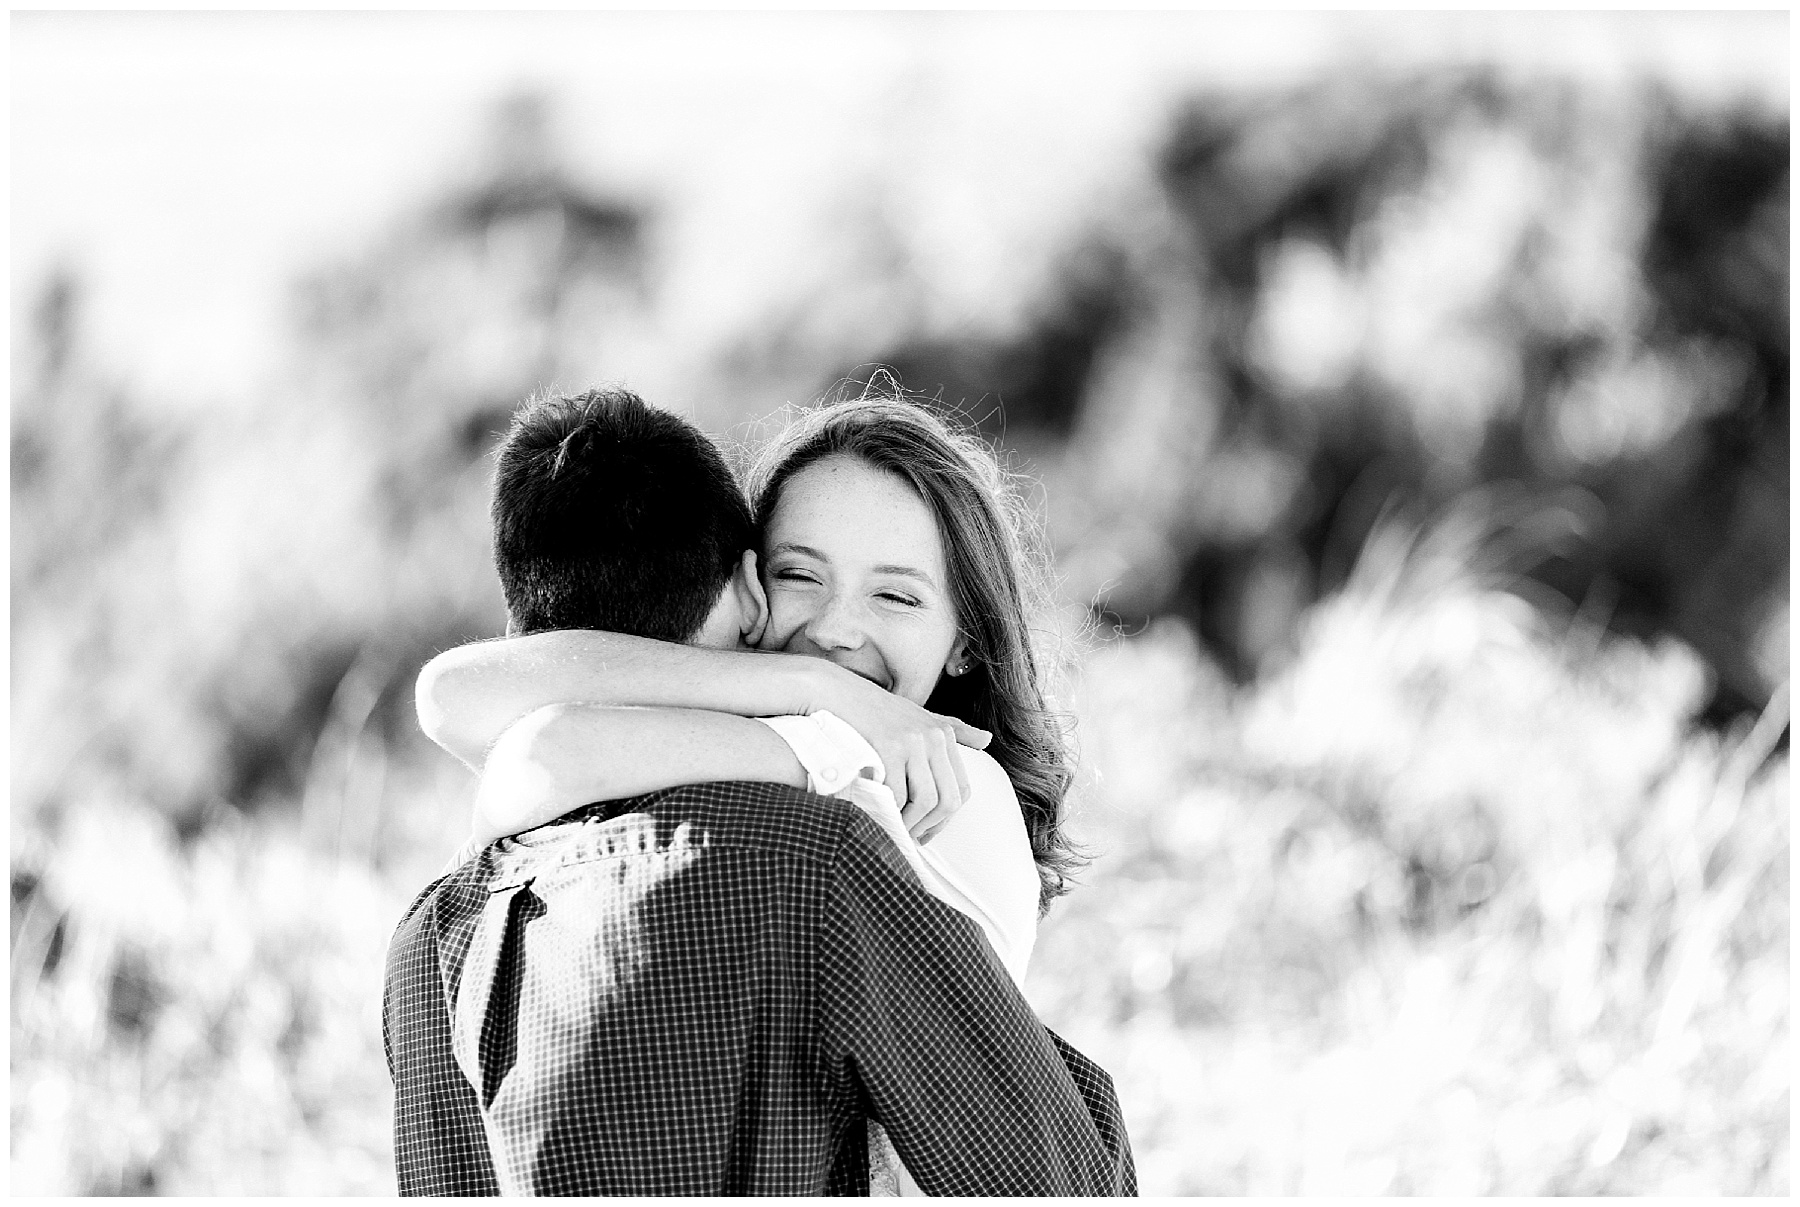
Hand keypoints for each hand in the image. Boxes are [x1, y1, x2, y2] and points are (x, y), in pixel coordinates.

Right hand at [811, 665, 990, 841]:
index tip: (926, 831)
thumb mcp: (921, 716)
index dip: (946, 818)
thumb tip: (987, 739)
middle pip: (948, 800)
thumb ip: (954, 729)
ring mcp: (912, 742)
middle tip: (909, 837)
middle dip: (929, 827)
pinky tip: (879, 815)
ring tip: (893, 829)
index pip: (962, 790)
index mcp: (944, 734)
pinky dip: (889, 811)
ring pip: (925, 801)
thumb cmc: (876, 711)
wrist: (836, 693)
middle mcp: (933, 737)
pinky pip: (897, 793)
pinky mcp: (887, 747)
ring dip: (909, 824)